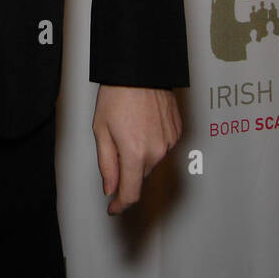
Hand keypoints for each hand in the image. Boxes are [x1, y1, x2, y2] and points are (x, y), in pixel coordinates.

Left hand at [92, 84, 180, 214]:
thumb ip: (106, 164)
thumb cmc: (118, 93)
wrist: (140, 69)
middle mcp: (157, 152)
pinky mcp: (177, 132)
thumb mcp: (101, 130)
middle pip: (140, 175)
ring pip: (152, 161)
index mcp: (135, 153)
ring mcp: (170, 142)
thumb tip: (110, 187)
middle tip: (114, 143)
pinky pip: (163, 147)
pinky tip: (143, 123)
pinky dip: (152, 142)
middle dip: (126, 168)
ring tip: (129, 126)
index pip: (131, 193)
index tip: (113, 208)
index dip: (120, 205)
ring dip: (140, 154)